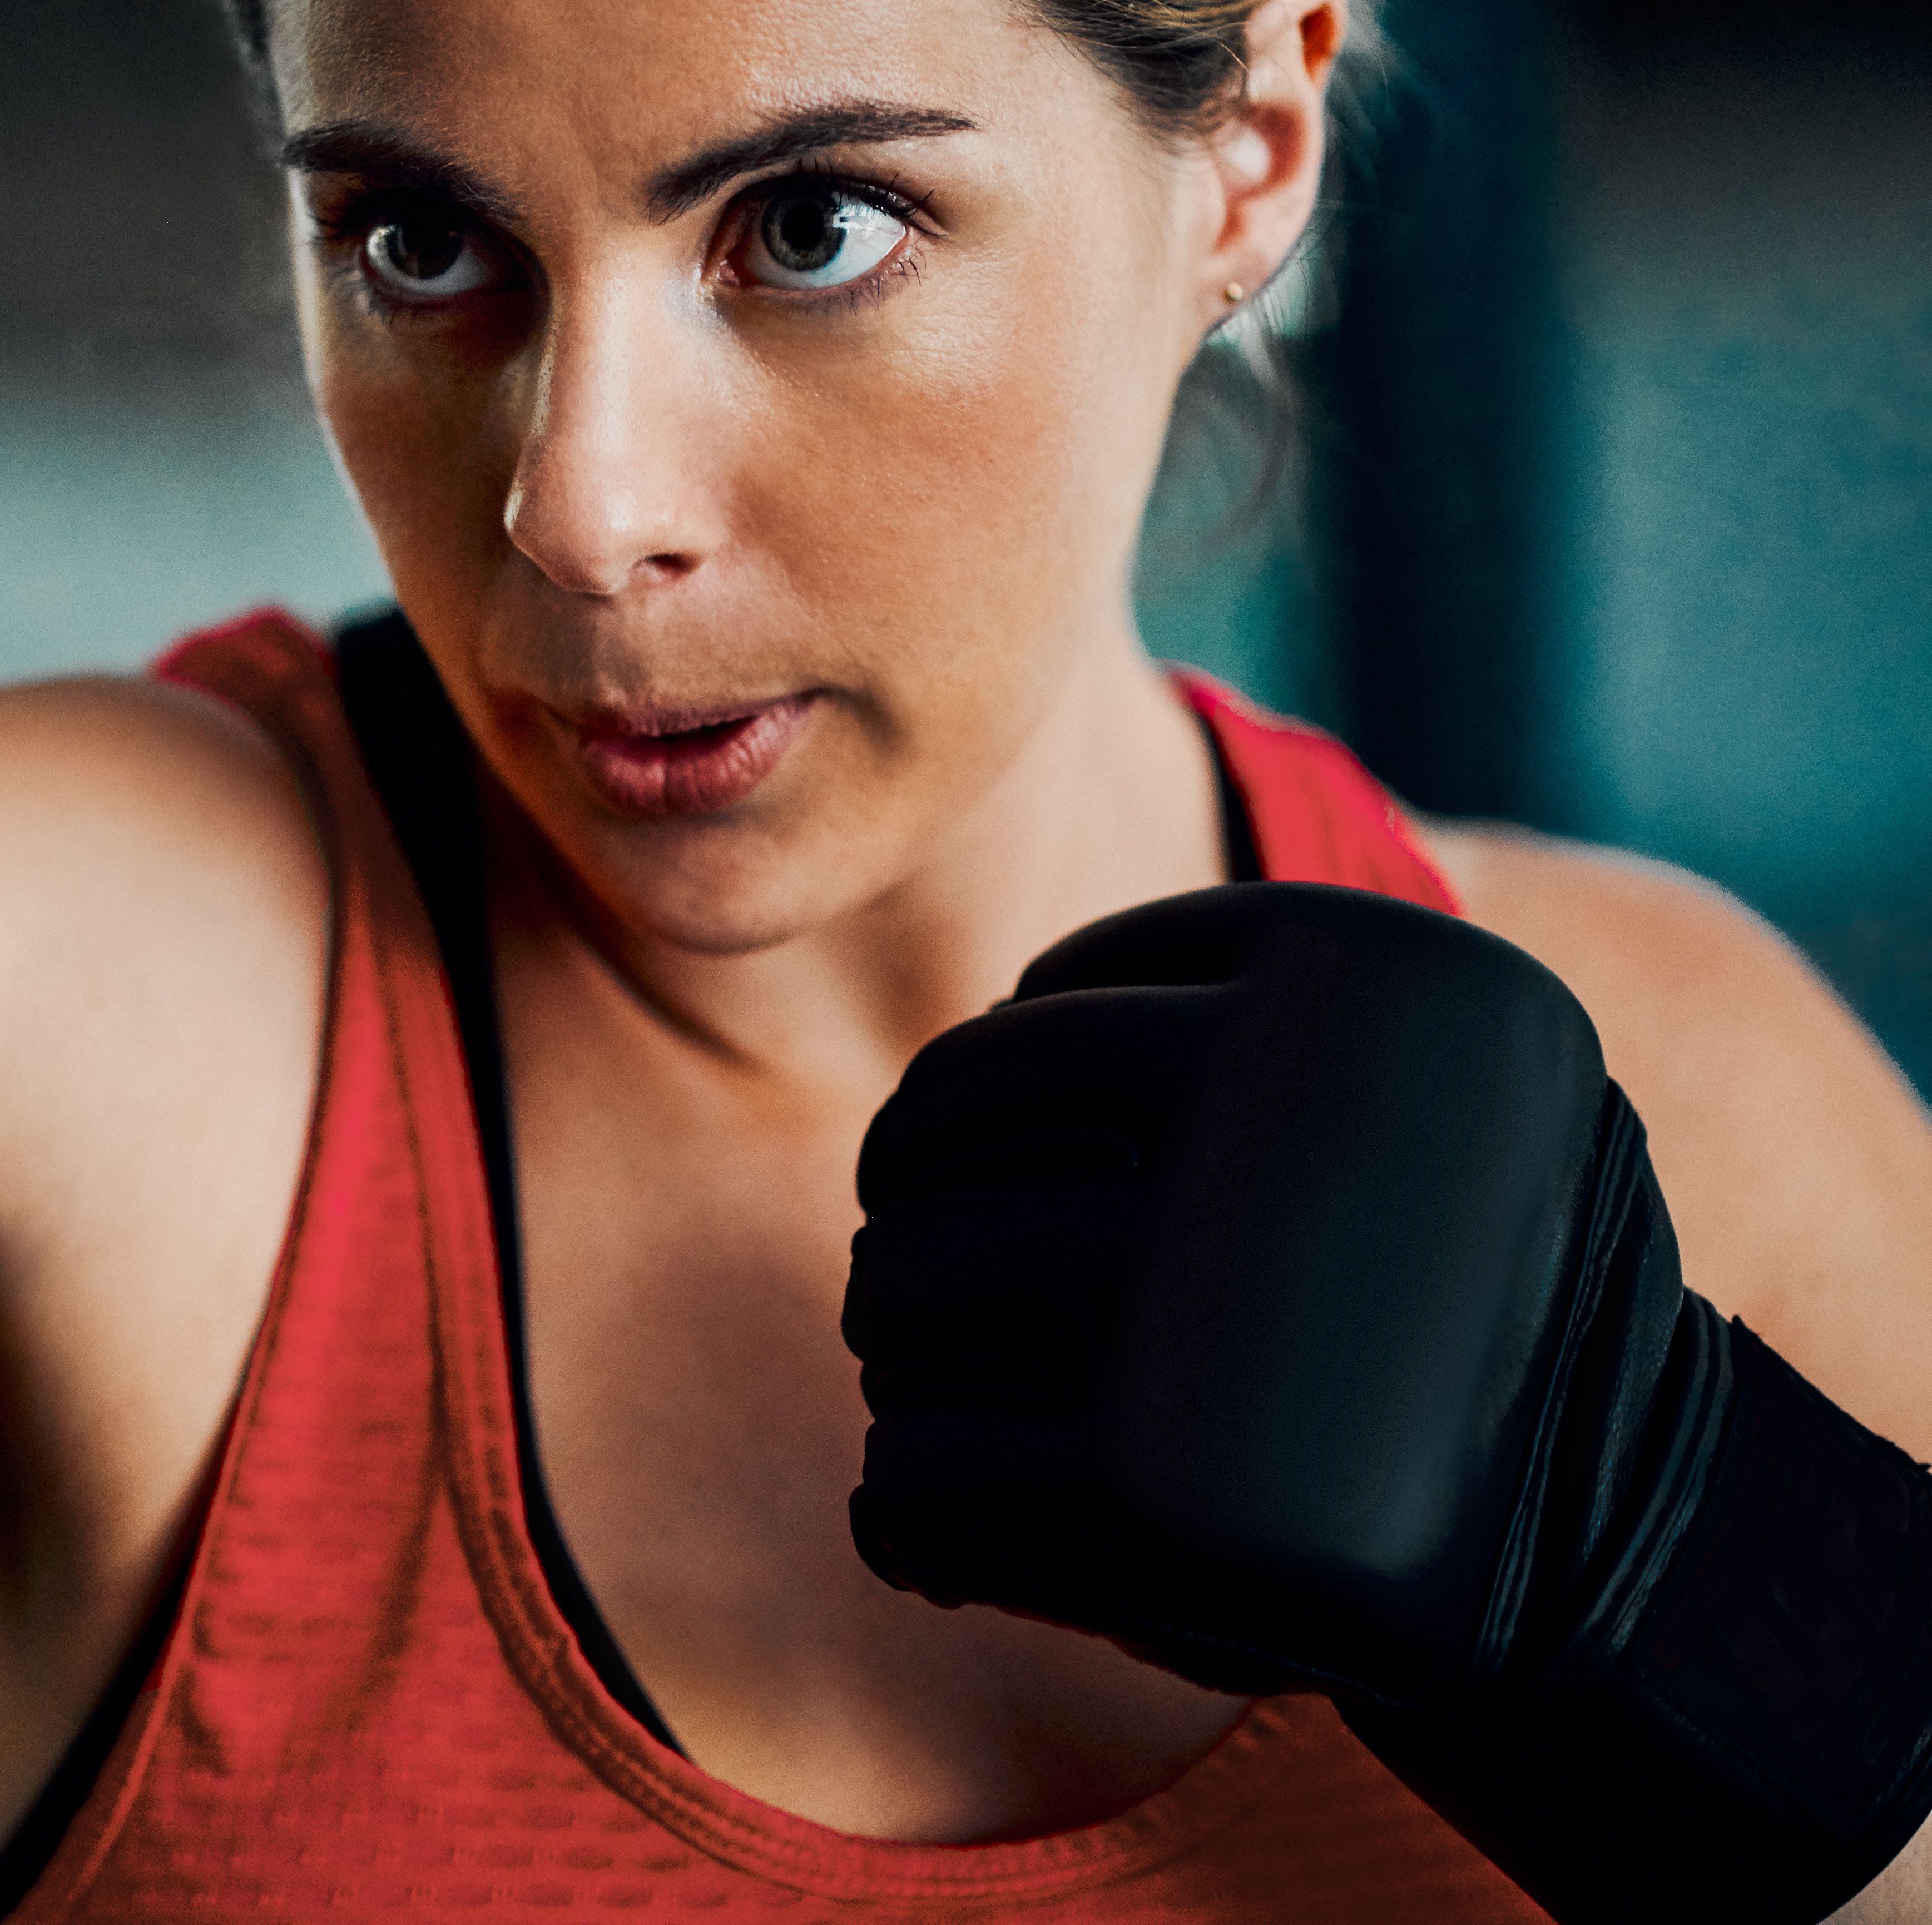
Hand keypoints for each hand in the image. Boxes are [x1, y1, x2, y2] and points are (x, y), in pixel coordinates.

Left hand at [843, 882, 1931, 1924]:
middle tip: (921, 1289)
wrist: (1624, 1548)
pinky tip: (936, 1526)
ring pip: (908, 1286)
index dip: (994, 1083)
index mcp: (1375, 975)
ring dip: (901, 1349)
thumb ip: (1233, 1018)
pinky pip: (917, 1472)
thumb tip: (946, 1075)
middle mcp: (1295, 1113)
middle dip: (916, 1209)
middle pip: (953, 1128)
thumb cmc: (1454, 1292)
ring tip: (941, 1397)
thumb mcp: (1409, 1081)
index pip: (1060, 995)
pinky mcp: (1156, 1492)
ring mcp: (1221, 1303)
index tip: (1003, 1158)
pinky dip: (903, 1506)